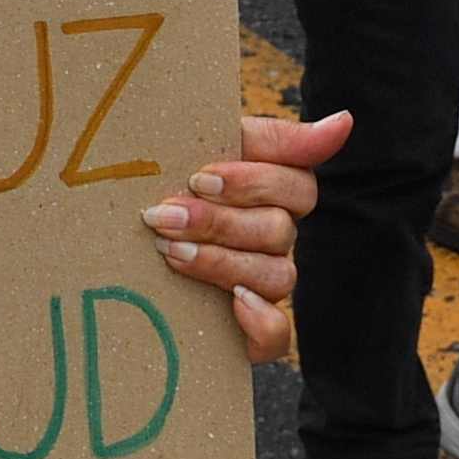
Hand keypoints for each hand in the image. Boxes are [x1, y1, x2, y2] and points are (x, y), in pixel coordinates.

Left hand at [157, 111, 342, 361]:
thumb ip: (272, 138)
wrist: (112, 246)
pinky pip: (277, 336)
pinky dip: (261, 321)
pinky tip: (234, 304)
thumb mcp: (199, 147)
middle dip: (219, 222)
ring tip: (170, 251)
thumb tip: (345, 122)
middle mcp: (275, 238)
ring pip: (277, 277)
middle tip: (165, 215)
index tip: (201, 176)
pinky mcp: (248, 331)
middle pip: (280, 230)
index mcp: (272, 192)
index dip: (253, 182)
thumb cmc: (161, 185)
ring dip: (222, 263)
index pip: (297, 185)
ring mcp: (265, 285)